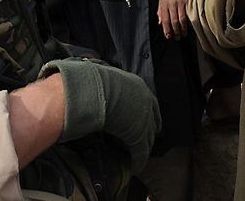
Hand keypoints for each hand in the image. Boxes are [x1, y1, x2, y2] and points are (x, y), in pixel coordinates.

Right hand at [38, 59, 159, 173]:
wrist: (92, 90)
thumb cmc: (93, 81)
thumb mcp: (104, 78)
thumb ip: (107, 85)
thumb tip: (95, 82)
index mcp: (138, 87)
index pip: (148, 104)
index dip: (145, 114)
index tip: (142, 121)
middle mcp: (146, 102)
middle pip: (152, 122)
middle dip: (148, 131)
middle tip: (141, 140)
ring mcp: (145, 119)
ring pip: (147, 138)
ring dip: (141, 147)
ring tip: (134, 155)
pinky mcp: (139, 136)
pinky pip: (140, 152)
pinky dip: (137, 160)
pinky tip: (134, 166)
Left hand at [157, 0, 190, 39]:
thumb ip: (160, 11)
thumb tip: (160, 23)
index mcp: (163, 5)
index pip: (165, 20)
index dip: (167, 30)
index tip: (169, 37)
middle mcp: (171, 4)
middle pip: (174, 21)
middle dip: (175, 31)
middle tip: (177, 38)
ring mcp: (180, 2)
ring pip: (181, 18)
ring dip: (183, 28)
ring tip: (183, 34)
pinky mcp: (187, 0)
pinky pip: (188, 12)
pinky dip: (189, 20)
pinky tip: (189, 25)